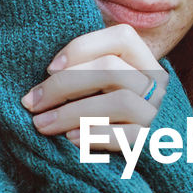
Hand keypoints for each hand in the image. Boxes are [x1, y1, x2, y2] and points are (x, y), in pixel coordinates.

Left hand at [21, 25, 168, 151]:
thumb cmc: (116, 116)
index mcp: (145, 62)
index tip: (49, 68)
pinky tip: (70, 139)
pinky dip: (95, 135)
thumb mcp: (109, 87)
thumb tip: (47, 72)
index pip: (122, 38)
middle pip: (112, 68)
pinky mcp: (154, 142)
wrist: (160, 155)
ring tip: (43, 124)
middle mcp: (157, 84)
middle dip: (64, 84)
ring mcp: (158, 113)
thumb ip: (90, 72)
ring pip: (119, 101)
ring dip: (73, 112)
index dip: (82, 47)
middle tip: (32, 103)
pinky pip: (127, 135)